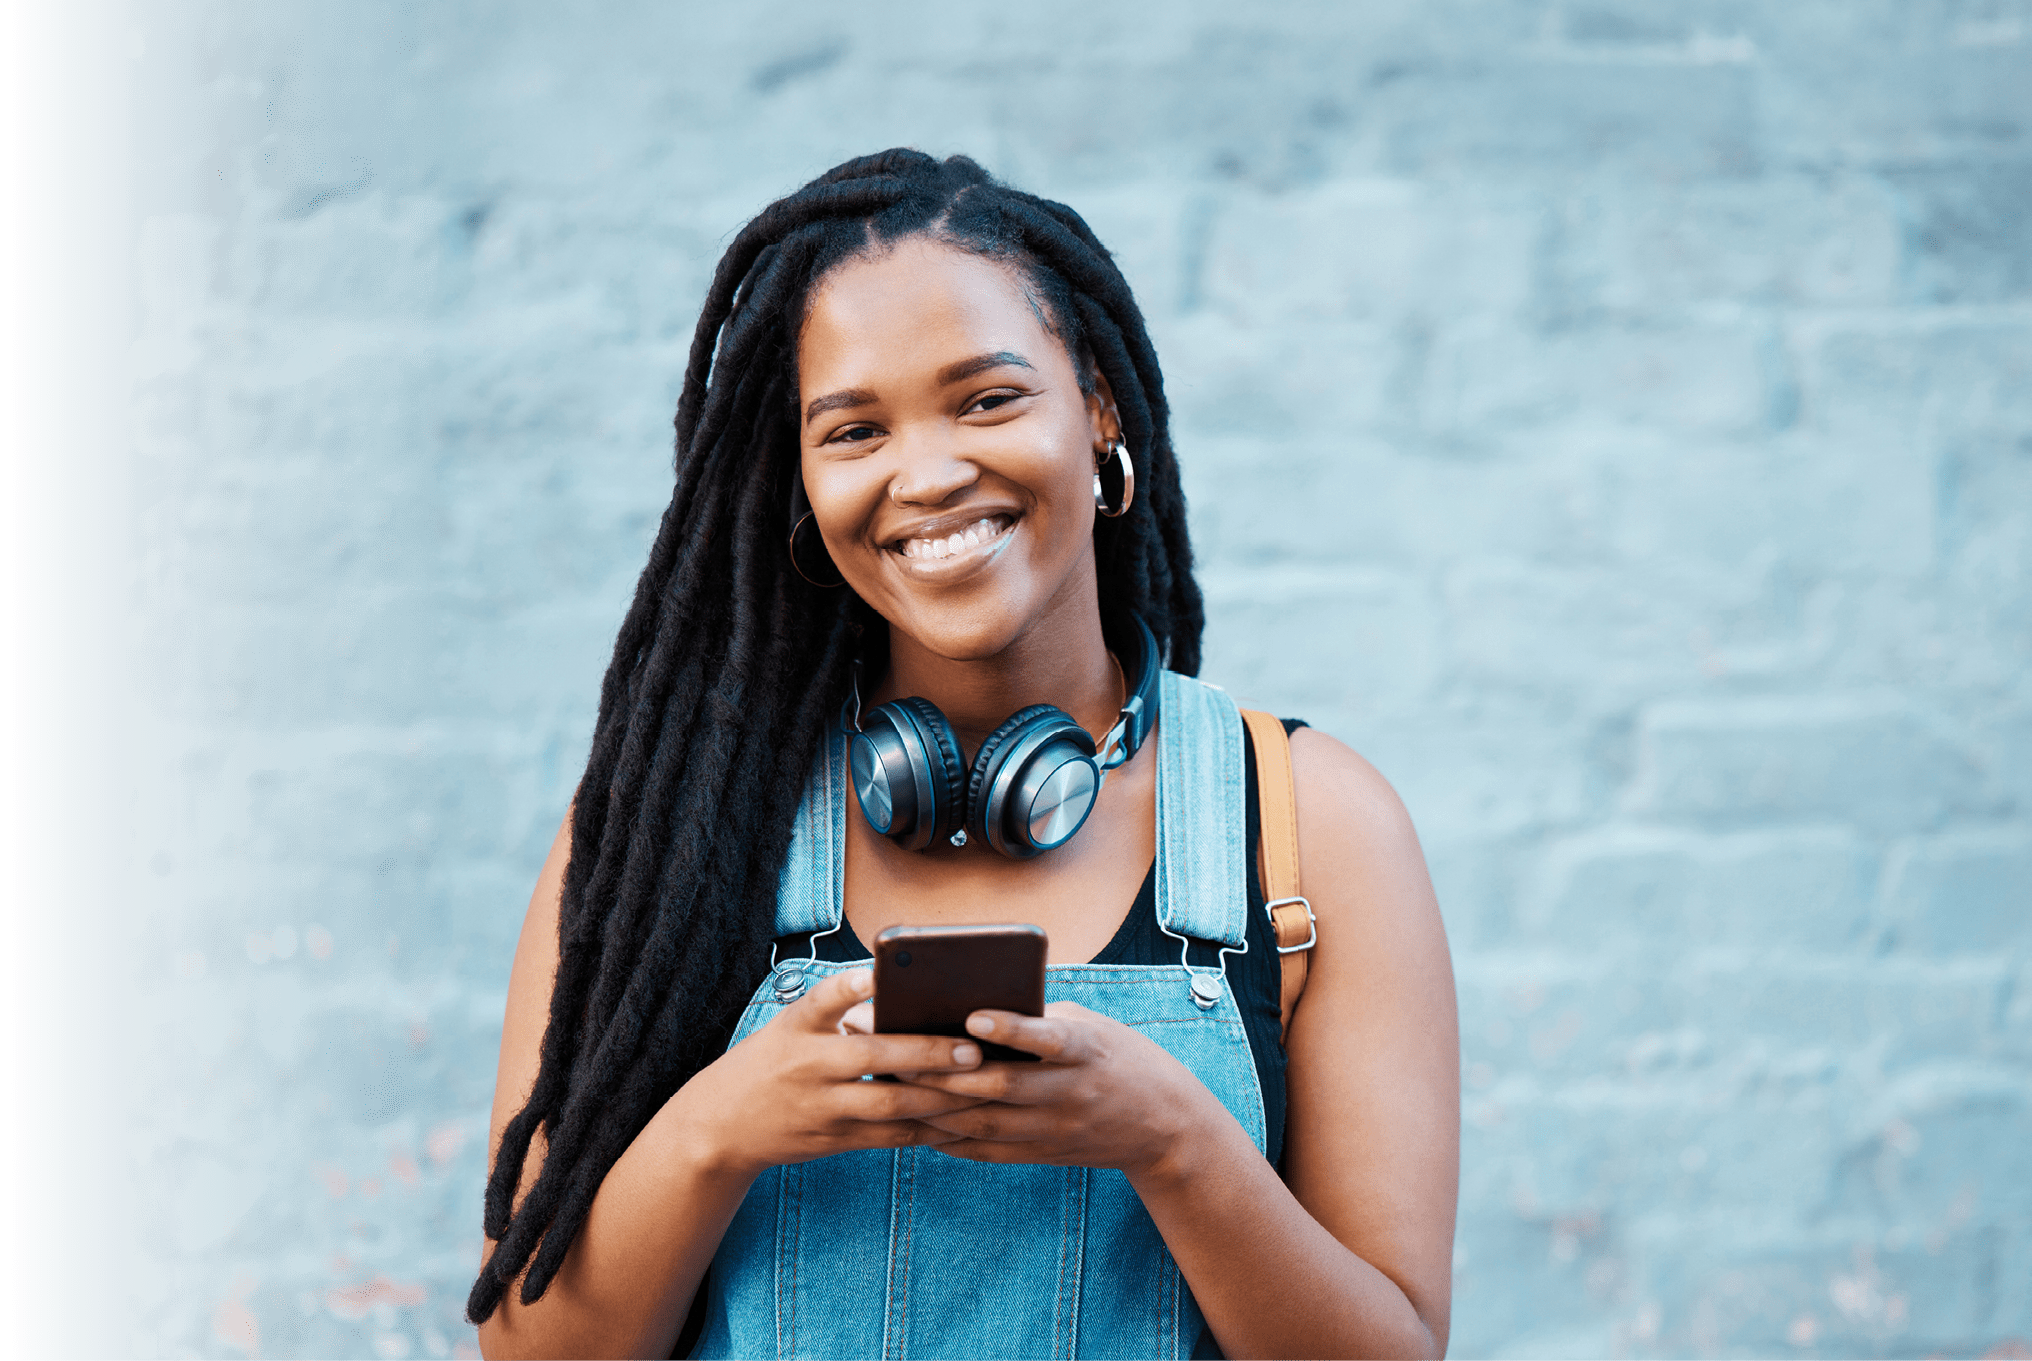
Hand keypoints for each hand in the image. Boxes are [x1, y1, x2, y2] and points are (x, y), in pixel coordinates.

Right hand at [667, 969, 988, 1178]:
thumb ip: (836, 1012)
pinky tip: (963, 1121)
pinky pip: (890, 1138)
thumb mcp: (789, 1028)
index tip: (876, 972)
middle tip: (973, 1050)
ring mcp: (821, 1108)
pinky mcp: (833, 1141)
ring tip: (984, 1086)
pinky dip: (928, 1130)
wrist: (720, 1127)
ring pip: (889, 1105)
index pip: (821, 1000)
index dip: (847, 987)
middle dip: (925, 1054)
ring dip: (940, 1098)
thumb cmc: (769, 1063)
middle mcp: (808, 1066)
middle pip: (871, 1058)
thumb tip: (896, 991)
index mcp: (796, 1029)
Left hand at [899, 1002, 1227, 1178]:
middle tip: (892, 1051)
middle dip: (941, 1070)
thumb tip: (973, 1006)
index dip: (1010, 1029)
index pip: (1047, 1038)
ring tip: (888, 1087)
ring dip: (933, 1107)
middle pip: (999, 1085)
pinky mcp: (1043, 1154)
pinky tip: (914, 1125)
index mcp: (1087, 1050)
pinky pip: (988, 1151)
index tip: (971, 1015)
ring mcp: (1054, 1128)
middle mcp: (1069, 1092)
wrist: (1164, 1125)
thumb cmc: (1119, 1057)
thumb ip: (1040, 1018)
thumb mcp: (1092, 1026)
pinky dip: (950, 1139)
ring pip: (984, 1122)